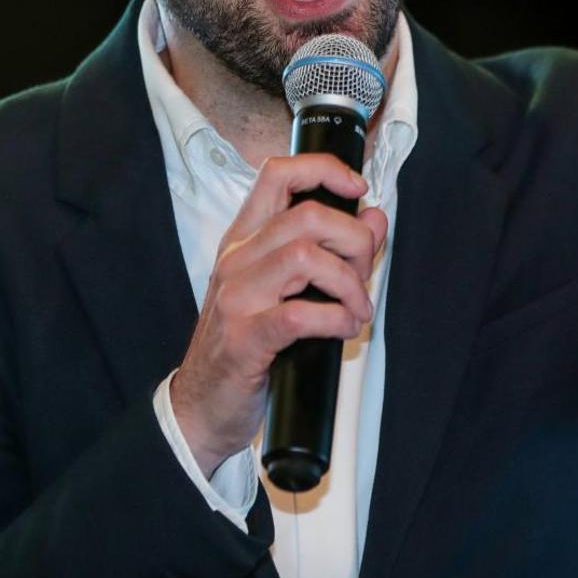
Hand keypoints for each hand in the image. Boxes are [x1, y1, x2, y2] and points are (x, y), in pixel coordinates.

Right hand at [170, 154, 388, 474]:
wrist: (203, 406)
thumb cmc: (246, 345)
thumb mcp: (286, 289)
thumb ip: (330, 250)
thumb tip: (374, 218)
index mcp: (244, 240)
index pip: (278, 174)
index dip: (324, 170)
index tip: (358, 188)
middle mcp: (236, 260)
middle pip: (308, 216)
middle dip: (355, 241)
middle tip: (364, 275)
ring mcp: (237, 297)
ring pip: (306, 256)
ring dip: (350, 283)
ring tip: (357, 309)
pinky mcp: (245, 338)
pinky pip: (301, 313)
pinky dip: (337, 318)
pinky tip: (344, 329)